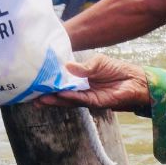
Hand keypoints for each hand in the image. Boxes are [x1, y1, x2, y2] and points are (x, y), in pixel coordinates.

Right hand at [35, 53, 150, 111]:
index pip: (61, 81)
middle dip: (47, 95)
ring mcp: (87, 96)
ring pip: (67, 99)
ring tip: (40, 98)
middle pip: (60, 93)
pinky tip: (61, 95)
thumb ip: (82, 67)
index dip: (49, 82)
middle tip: (31, 96)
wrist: (134, 80)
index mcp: (79, 78)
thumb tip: (67, 66)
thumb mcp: (97, 62)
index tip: (35, 82)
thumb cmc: (116, 69)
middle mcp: (80, 89)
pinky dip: (70, 97)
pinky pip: (80, 99)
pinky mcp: (95, 102)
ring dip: (55, 99)